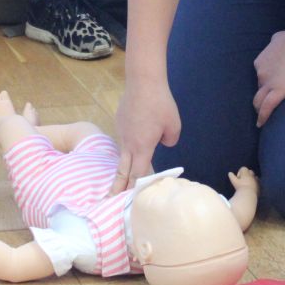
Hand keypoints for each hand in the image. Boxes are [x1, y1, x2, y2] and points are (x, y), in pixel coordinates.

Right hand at [111, 77, 180, 193]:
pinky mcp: (119, 121)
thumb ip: (170, 140)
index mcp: (142, 147)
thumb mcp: (174, 126)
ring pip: (122, 154)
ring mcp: (121, 132)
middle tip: (110, 201)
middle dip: (117, 187)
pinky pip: (123, 139)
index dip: (135, 189)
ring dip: (122, 167)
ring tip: (121, 177)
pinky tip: (135, 139)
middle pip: (122, 170)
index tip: (130, 202)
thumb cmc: (161, 104)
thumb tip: (162, 142)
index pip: (137, 175)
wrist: (143, 81)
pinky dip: (127, 146)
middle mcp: (128, 143)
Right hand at [227, 166, 258, 194]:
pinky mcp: (259, 185)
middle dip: (247, 174)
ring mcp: (256, 179)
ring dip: (251, 179)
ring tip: (248, 185)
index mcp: (246, 172)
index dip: (240, 173)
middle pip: (250, 171)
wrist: (249, 194)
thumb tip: (229, 173)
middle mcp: (252, 174)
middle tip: (243, 181)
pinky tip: (252, 188)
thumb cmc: (240, 187)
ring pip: (254, 177)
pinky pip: (258, 182)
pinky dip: (255, 184)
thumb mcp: (234, 181)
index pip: (243, 168)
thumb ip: (232, 176)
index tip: (238, 179)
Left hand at [252, 29, 284, 127]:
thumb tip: (275, 44)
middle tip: (265, 106)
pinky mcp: (278, 91)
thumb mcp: (280, 37)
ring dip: (259, 109)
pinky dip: (262, 117)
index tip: (271, 90)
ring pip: (259, 101)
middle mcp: (260, 72)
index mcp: (260, 61)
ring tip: (261, 118)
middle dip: (261, 97)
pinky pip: (266, 108)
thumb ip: (274, 44)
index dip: (265, 84)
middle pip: (259, 90)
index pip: (261, 78)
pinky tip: (260, 124)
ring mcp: (268, 82)